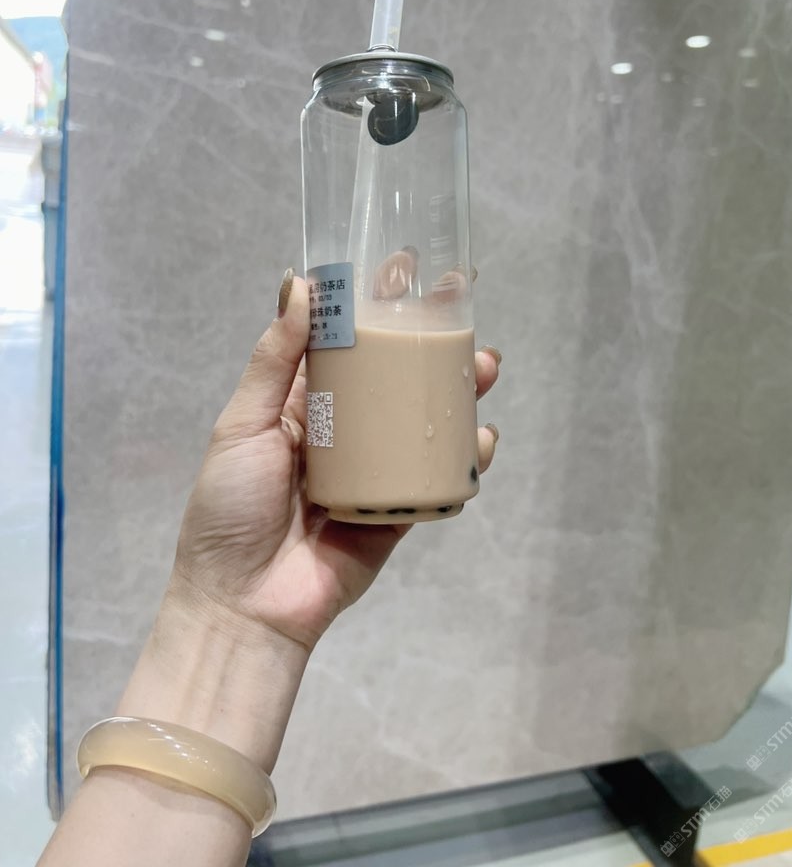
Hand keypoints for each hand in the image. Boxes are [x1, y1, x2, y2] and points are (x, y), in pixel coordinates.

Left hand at [171, 270, 500, 655]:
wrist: (243, 604)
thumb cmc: (229, 508)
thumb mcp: (242, 424)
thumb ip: (275, 359)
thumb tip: (297, 282)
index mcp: (304, 402)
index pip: (347, 340)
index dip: (377, 302)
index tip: (407, 265)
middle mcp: (345, 429)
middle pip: (398, 374)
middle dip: (435, 340)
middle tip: (463, 308)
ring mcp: (375, 470)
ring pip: (427, 419)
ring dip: (461, 390)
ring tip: (483, 366)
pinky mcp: (399, 512)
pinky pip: (438, 478)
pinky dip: (466, 458)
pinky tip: (482, 439)